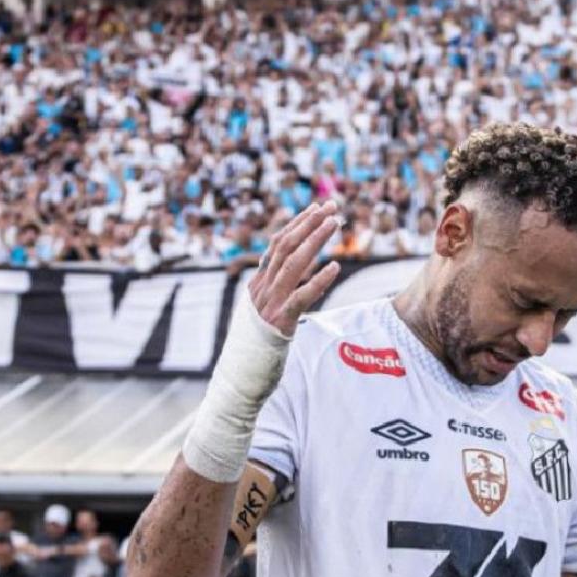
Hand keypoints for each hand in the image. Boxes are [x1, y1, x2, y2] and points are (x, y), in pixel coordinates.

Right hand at [249, 202, 340, 336]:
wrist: (242, 370)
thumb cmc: (259, 339)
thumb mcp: (264, 306)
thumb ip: (275, 285)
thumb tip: (289, 264)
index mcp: (258, 282)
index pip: (277, 244)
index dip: (297, 224)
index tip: (315, 208)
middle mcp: (262, 287)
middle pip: (286, 247)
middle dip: (309, 223)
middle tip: (331, 207)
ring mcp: (270, 303)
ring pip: (293, 264)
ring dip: (315, 240)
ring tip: (334, 224)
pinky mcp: (281, 320)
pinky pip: (301, 297)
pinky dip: (318, 280)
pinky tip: (334, 267)